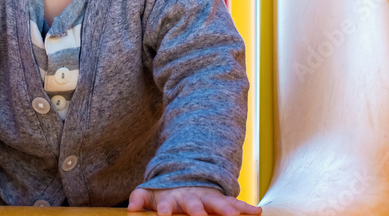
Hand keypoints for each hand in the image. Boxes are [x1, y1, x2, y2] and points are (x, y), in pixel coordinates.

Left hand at [128, 186, 261, 215]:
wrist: (185, 176)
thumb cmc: (165, 192)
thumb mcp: (149, 193)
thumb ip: (139, 197)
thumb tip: (131, 207)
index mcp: (172, 198)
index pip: (168, 206)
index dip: (166, 211)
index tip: (164, 215)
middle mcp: (192, 198)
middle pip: (196, 205)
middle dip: (198, 212)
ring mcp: (207, 197)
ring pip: (218, 203)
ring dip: (226, 209)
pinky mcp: (220, 199)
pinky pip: (235, 203)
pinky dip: (245, 207)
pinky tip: (257, 211)